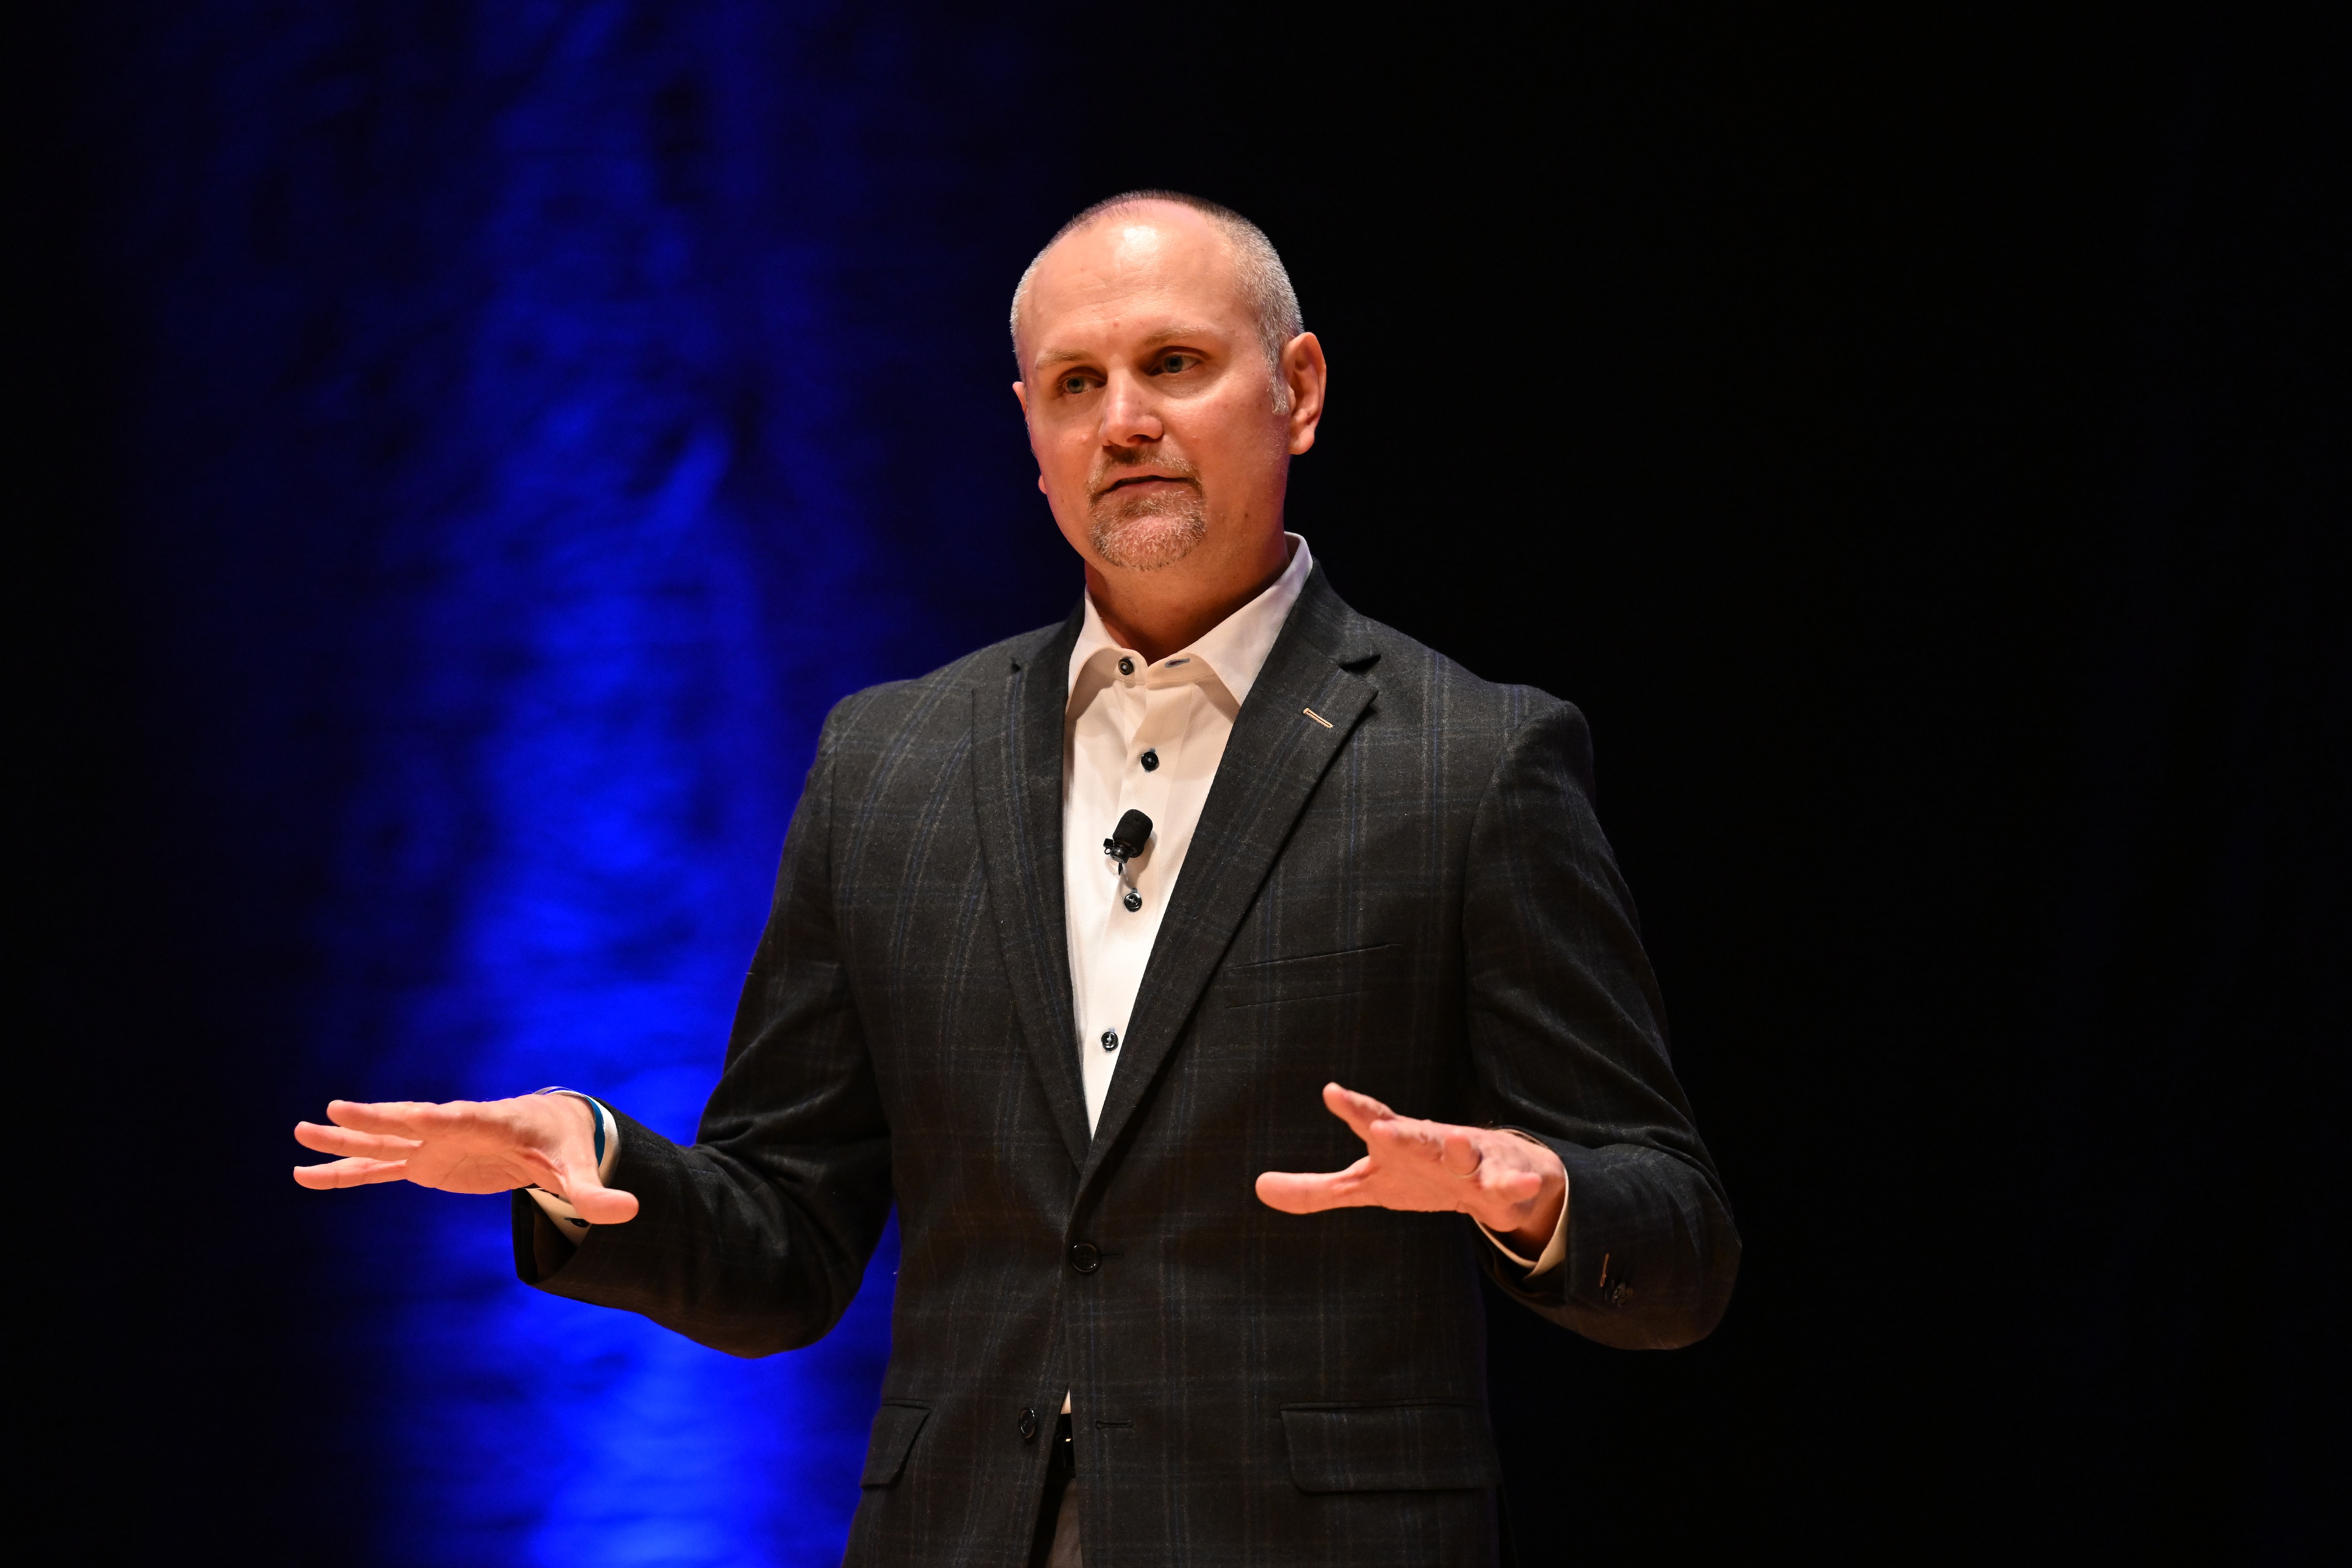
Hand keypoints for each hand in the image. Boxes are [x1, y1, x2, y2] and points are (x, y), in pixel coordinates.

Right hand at [291, 1094, 638, 1223]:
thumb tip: (631, 1210)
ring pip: (382, 1143)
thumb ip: (596, 1193)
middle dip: (372, 1118)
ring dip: (343, 1142)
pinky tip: (306, 1174)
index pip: (452, 1118)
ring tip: (297, 1135)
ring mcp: (433, 1145)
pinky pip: (378, 1169)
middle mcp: (452, 1128)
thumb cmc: (566, 1145)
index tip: (391, 1114)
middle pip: (407, 1122)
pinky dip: (345, 1173)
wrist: (554, 1130)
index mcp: (487, 1122)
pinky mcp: (425, 1163)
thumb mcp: (579, 1169)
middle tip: (330, 1112)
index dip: (423, 1118)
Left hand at [1254, 1082, 1565, 1250]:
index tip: (1331, 1092)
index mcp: (1397, 1144)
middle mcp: (1431, 1144)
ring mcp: (1469, 1160)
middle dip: (1400, 1132)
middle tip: (1381, 1129)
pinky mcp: (1501, 1182)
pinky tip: (1522, 1185)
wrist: (1494, 1179)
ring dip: (1459, 1147)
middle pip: (1414, 1136)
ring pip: (1464, 1152)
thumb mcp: (1366, 1185)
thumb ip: (1315, 1189)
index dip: (1353, 1108)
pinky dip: (1516, 1184)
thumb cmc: (1420, 1176)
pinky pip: (1508, 1184)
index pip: (1371, 1121)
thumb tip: (1259, 1186)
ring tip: (1456, 1138)